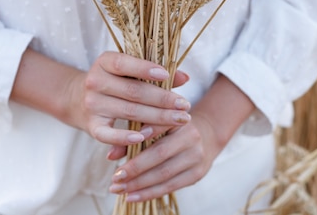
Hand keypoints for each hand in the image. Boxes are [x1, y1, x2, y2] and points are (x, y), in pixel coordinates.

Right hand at [65, 51, 190, 146]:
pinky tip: (145, 136)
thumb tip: (185, 77)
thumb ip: (156, 72)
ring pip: (129, 111)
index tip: (166, 75)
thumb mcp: (130, 71)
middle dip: (163, 99)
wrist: (78, 99)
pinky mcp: (91, 126)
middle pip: (133, 91)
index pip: (124, 64)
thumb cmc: (115, 82)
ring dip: (157, 117)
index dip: (145, 69)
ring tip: (179, 119)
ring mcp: (92, 105)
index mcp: (105, 62)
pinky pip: (109, 135)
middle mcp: (95, 82)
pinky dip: (125, 137)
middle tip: (185, 105)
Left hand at [107, 111, 221, 201]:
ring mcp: (196, 156)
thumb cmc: (171, 129)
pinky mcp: (197, 173)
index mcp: (178, 119)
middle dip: (134, 169)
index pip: (156, 129)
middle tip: (114, 179)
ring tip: (120, 190)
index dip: (135, 142)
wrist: (205, 136)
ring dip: (139, 185)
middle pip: (159, 155)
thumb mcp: (155, 124)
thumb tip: (111, 155)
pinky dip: (150, 193)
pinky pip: (171, 186)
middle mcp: (191, 136)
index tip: (113, 157)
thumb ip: (132, 134)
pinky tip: (133, 197)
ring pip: (164, 174)